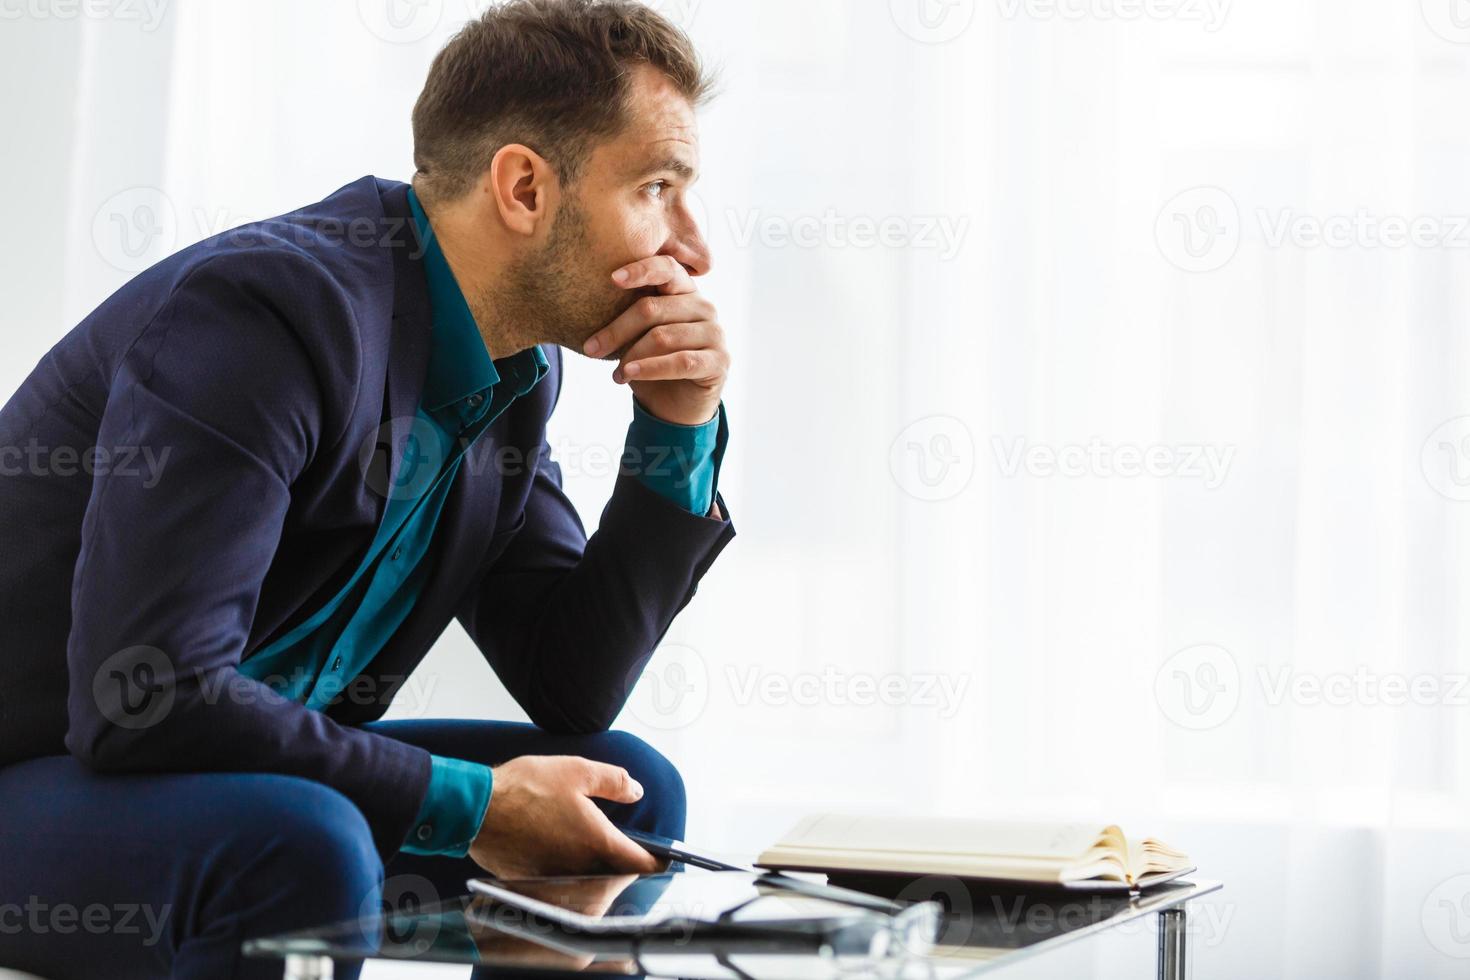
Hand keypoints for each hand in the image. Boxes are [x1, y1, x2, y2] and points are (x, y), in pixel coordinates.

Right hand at [468, 755, 662, 878]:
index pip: (640, 863)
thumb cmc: (525, 788)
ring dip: (598, 870)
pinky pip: (563, 884)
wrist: (475, 810)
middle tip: (629, 850)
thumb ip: (614, 782)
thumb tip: (637, 792)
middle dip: (626, 865)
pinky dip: (570, 873)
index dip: (657, 860)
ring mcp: (557, 878)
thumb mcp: (578, 771)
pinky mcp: (534, 882)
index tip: (664, 856)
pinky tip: (562, 852)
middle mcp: (580, 867)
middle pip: (616, 876)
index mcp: (597, 841)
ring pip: (590, 882)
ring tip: (598, 850)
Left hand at [582, 255, 728, 426]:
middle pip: (653, 308)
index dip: (640, 270)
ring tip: (615, 373)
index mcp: (684, 291)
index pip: (666, 268)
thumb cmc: (653, 362)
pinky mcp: (719, 361)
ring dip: (631, 356)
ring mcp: (714, 333)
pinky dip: (650, 368)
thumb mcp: (637, 335)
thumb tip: (586, 300)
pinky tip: (629, 374)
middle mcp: (704, 307)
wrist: (677, 406)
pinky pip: (680, 361)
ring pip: (663, 337)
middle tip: (590, 349)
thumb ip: (628, 314)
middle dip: (616, 330)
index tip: (612, 278)